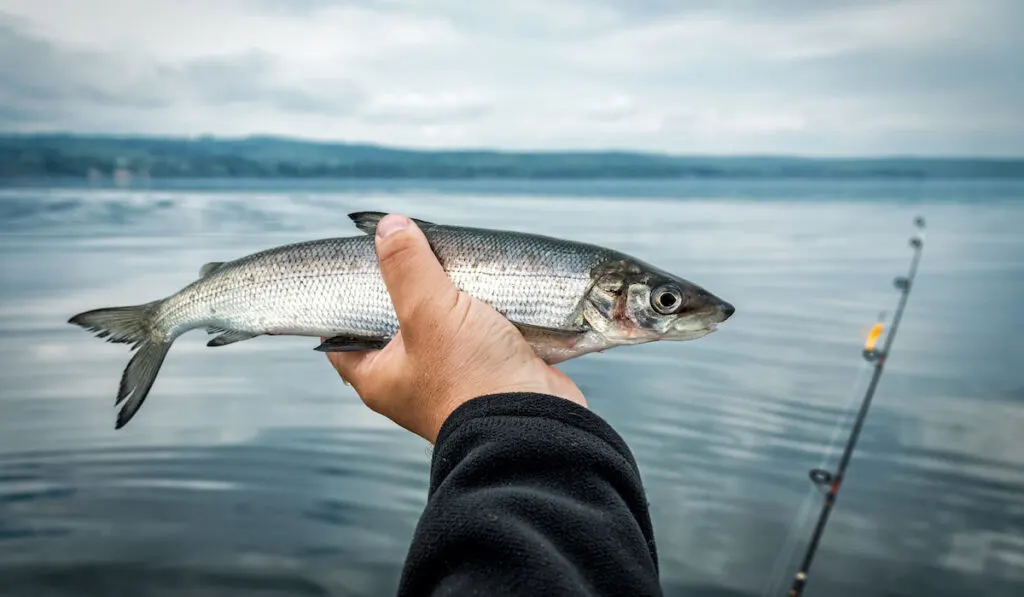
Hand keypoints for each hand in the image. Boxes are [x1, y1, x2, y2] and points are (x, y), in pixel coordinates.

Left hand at [325, 214, 586, 442]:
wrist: (535, 423)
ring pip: (443, 323)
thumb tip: (389, 227)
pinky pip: (481, 331)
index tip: (356, 268)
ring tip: (453, 259)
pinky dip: (485, 309)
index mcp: (379, 377)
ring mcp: (453, 375)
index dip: (345, 303)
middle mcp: (411, 379)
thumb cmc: (471, 378)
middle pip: (396, 321)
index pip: (343, 337)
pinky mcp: (490, 368)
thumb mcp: (429, 312)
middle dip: (408, 287)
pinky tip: (488, 283)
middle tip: (413, 251)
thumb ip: (407, 267)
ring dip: (452, 296)